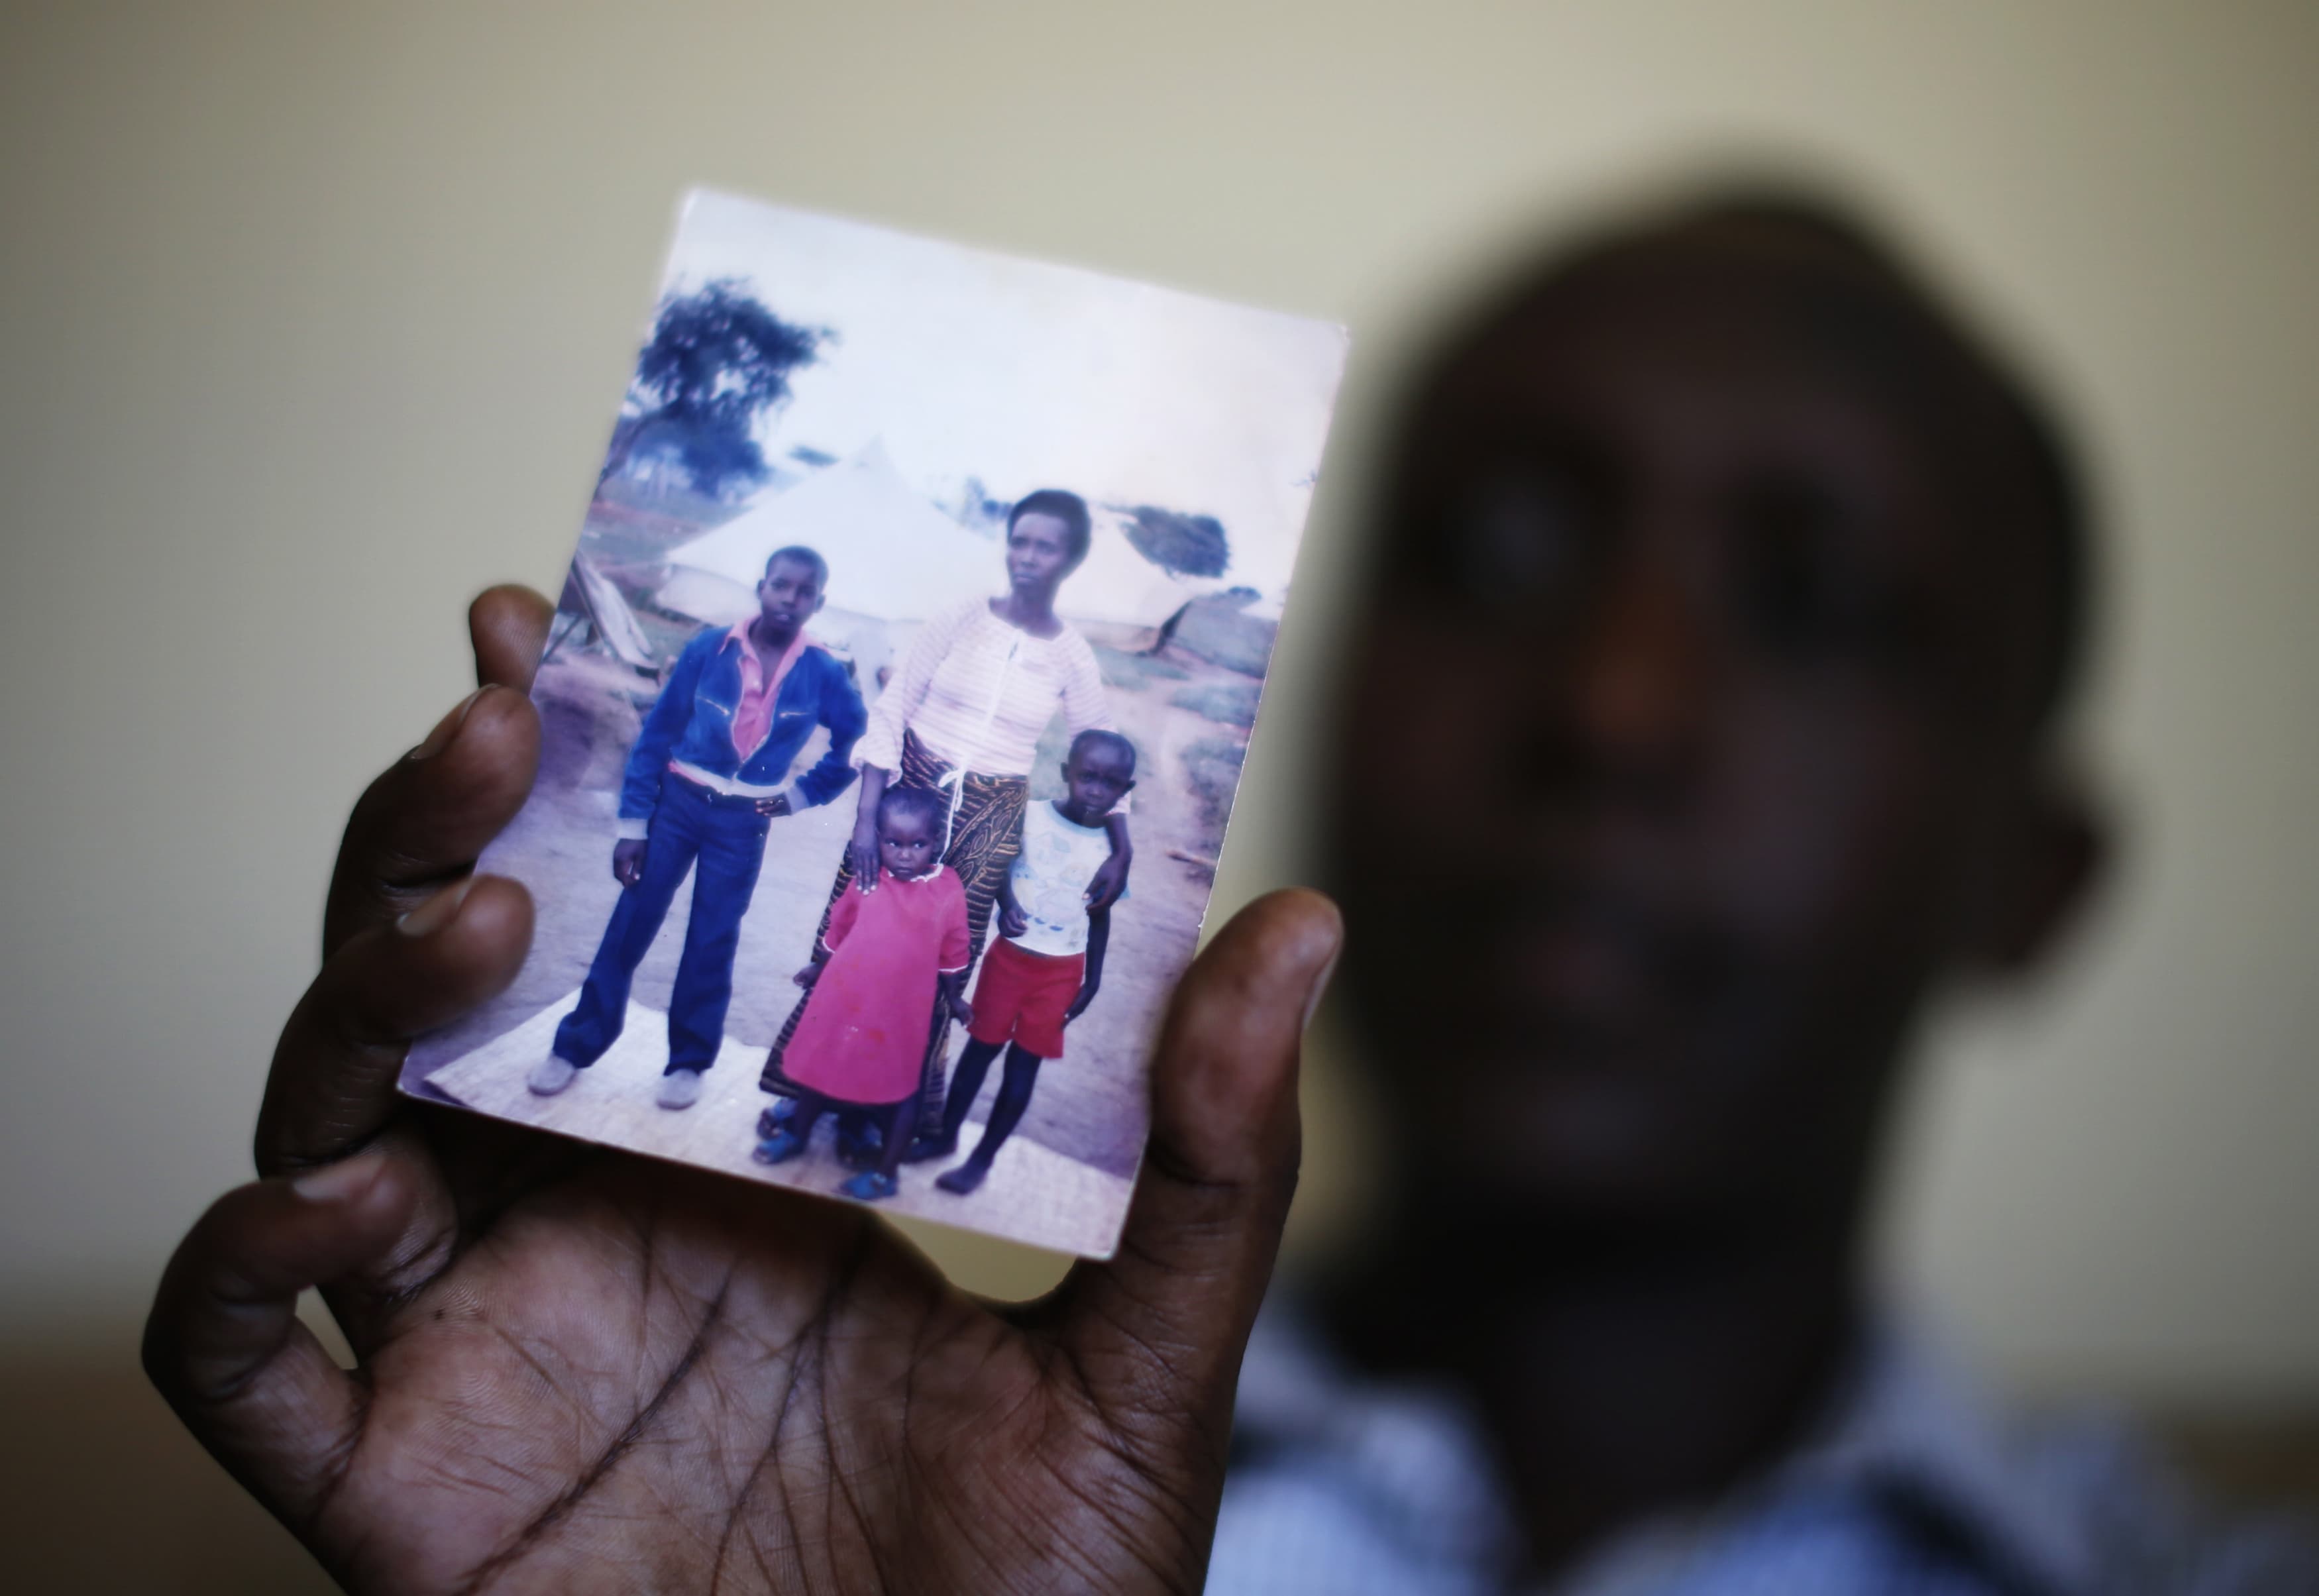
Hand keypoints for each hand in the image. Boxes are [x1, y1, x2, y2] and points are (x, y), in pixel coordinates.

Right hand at [144, 584, 1342, 1595]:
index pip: (623, 929)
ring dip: (362, 984)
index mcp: (738, 1160)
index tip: (577, 629)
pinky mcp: (405, 1495)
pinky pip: (247, 1366)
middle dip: (446, 826)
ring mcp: (482, 1348)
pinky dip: (233, 1271)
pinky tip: (326, 1201)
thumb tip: (1300, 922)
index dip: (582, 780)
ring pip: (329, 1116)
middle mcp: (588, 1223)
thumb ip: (1202, 1154)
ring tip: (483, 913)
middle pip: (447, 979)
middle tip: (516, 708)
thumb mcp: (1150, 1366)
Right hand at [611, 837, 647, 886]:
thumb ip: (637, 868)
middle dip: (623, 880)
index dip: (626, 881)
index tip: (633, 885)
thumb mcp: (641, 856)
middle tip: (631, 883)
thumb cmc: (640, 843)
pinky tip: (627, 870)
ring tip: (630, 877)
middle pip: (617, 874)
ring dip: (621, 875)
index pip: (621, 875)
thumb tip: (635, 879)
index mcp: (622, 859)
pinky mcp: (615, 852)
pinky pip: (616, 865)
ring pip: (615, 870)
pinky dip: (620, 869)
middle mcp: (616, 858)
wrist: (634, 829)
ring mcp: (615, 855)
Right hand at [998, 899, 1028, 939]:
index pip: (1016, 923)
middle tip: (1024, 932)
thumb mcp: (1022, 912)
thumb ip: (1023, 919)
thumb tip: (1024, 926)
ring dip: (1014, 935)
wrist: (1008, 906)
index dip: (1022, 927)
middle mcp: (1004, 918)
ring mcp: (1000, 922)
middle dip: (1018, 932)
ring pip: (1006, 933)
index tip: (1027, 927)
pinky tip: (1015, 934)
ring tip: (1020, 934)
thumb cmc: (1017, 910)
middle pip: (1010, 929)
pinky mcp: (999, 925)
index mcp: (1010, 913)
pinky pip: (1003, 933)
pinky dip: (1010, 935)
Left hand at [1086, 850, 1129, 910]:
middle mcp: (1117, 892)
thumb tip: (1084, 899)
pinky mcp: (1121, 886)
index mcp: (1112, 891)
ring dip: (1102, 906)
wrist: (1123, 858)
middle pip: (1107, 905)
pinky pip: (1113, 897)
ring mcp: (1121, 890)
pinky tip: (1102, 899)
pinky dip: (1106, 901)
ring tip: (1093, 907)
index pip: (1102, 903)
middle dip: (1097, 909)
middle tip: (1088, 912)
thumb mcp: (1099, 877)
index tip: (1086, 909)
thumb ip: (1092, 888)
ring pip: (1111, 901)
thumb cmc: (1109, 866)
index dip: (1093, 908)